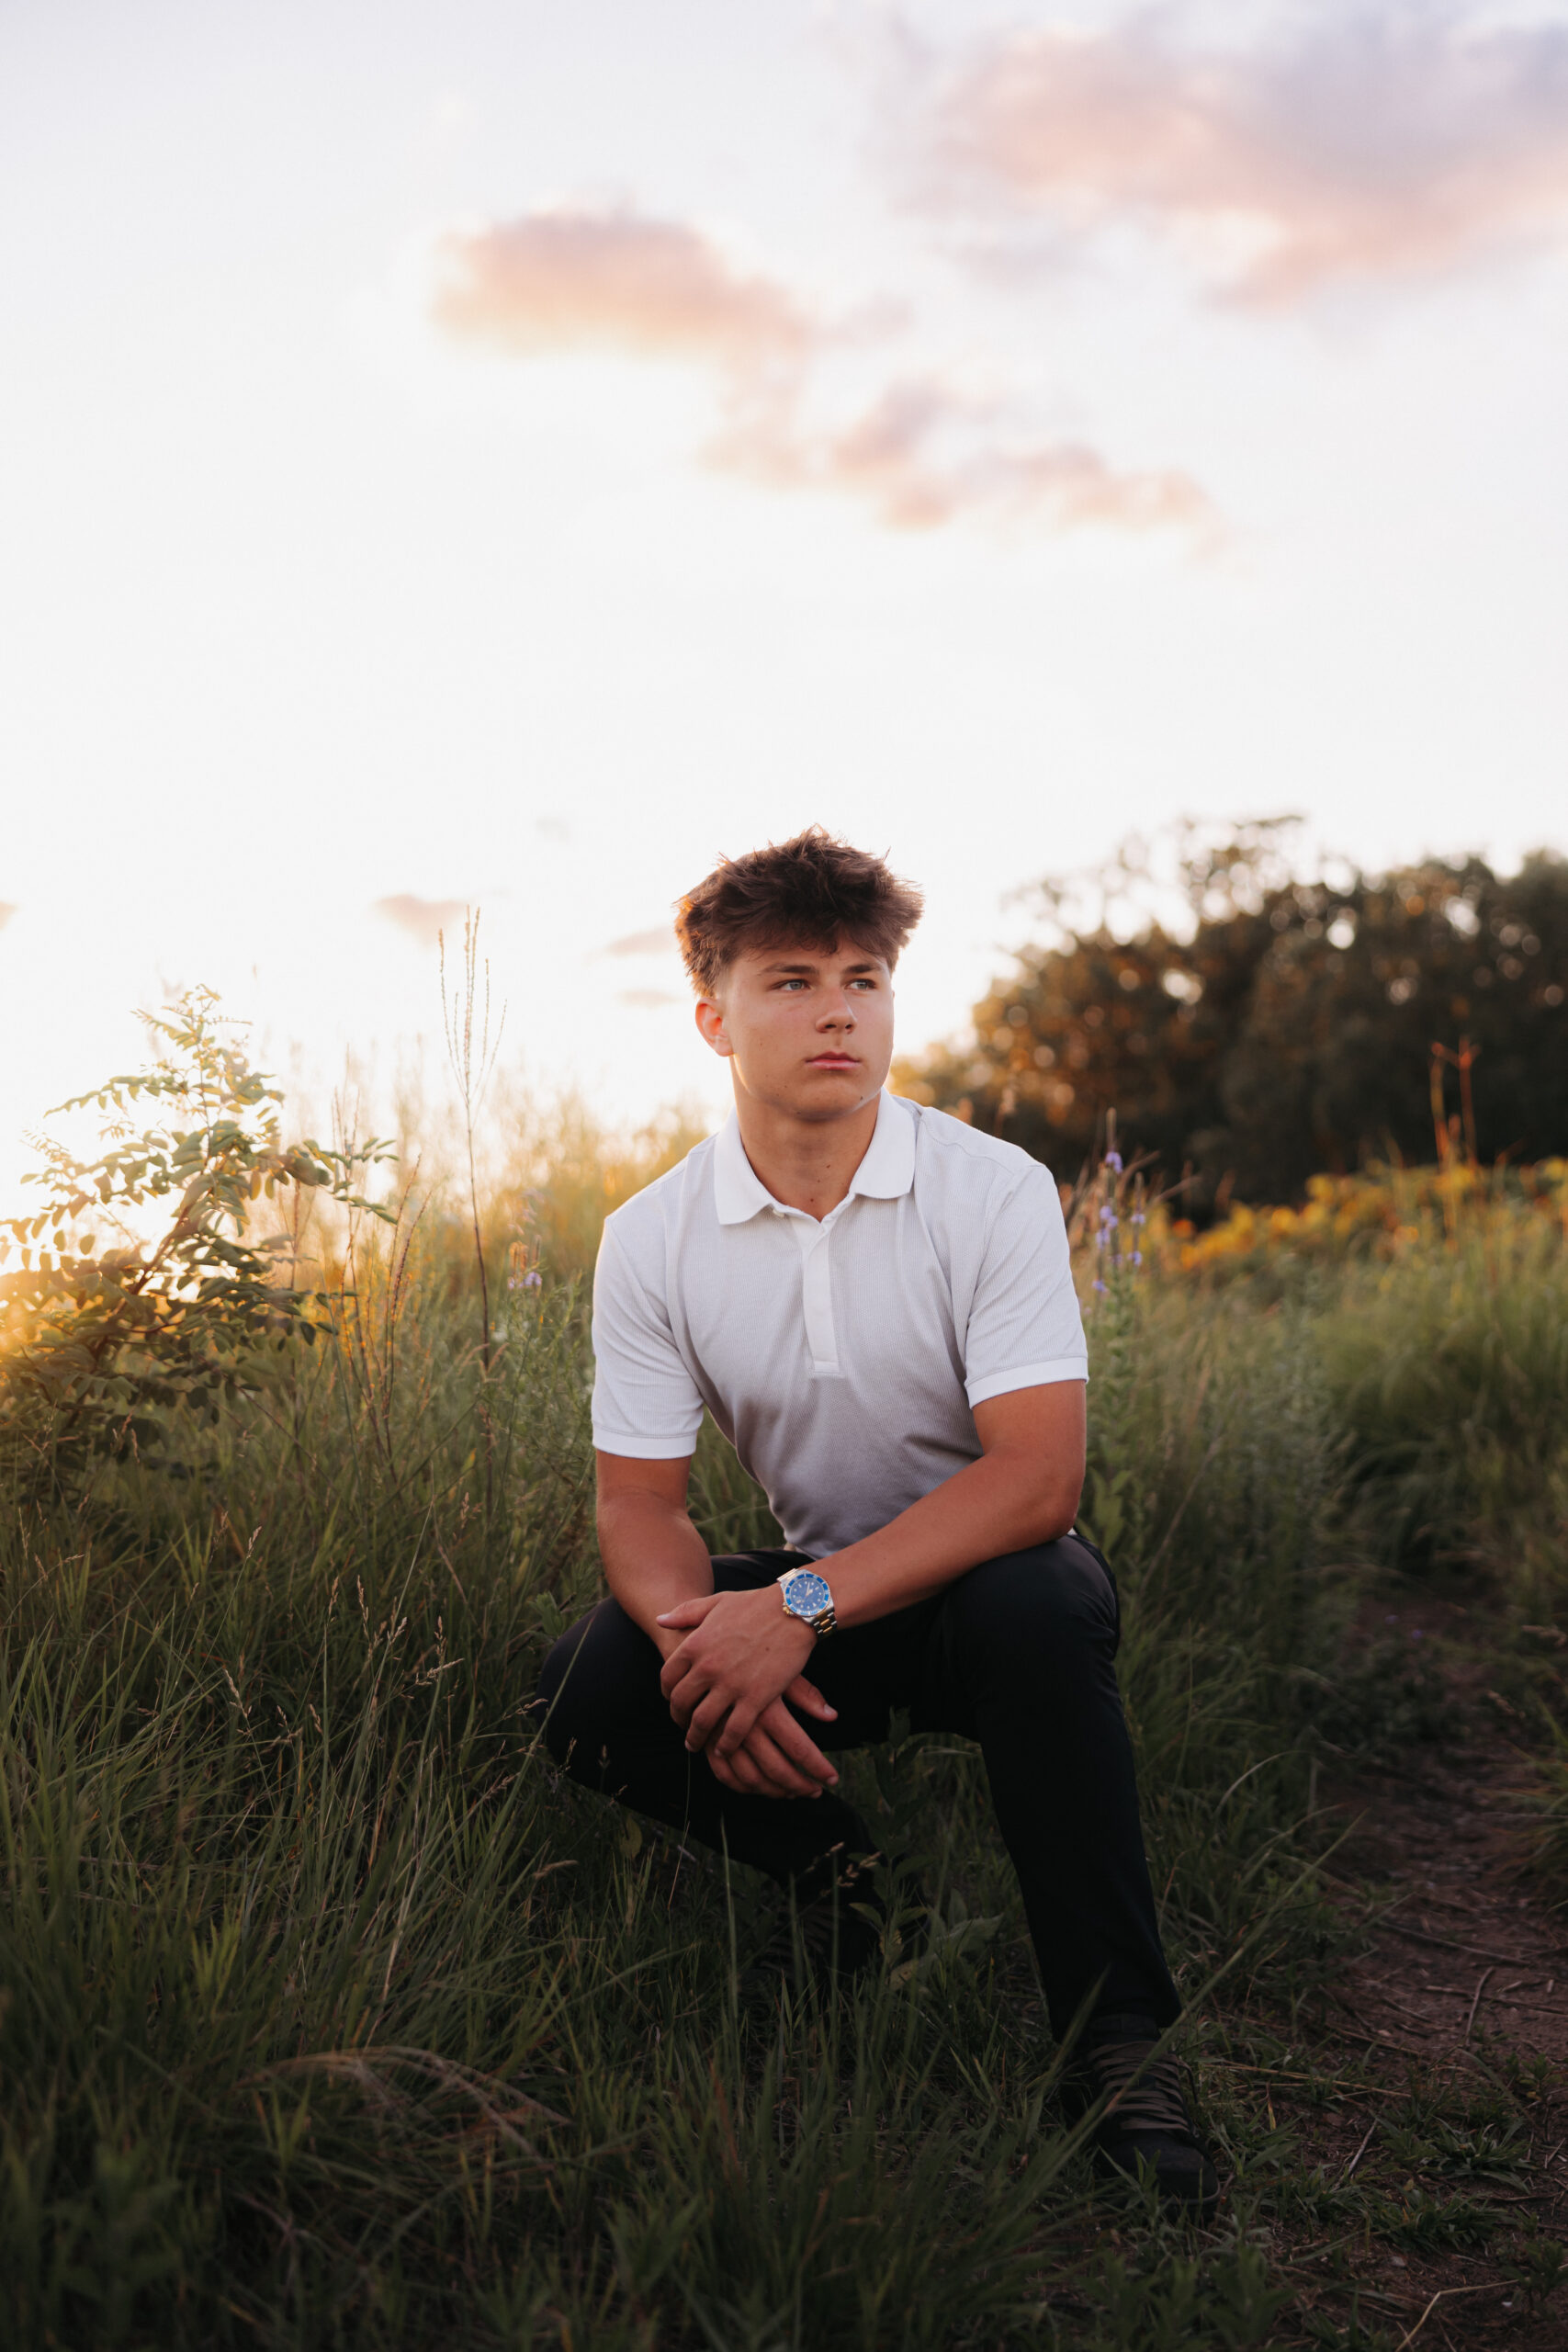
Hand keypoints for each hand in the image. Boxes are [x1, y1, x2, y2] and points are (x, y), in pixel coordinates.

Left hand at [657, 1588, 838, 1797]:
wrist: (793, 1610)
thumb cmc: (755, 1605)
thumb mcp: (716, 1602)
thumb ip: (686, 1612)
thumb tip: (659, 1620)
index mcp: (695, 1645)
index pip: (667, 1679)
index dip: (667, 1695)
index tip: (674, 1701)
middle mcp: (707, 1667)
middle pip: (681, 1704)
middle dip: (679, 1719)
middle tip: (683, 1727)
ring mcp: (731, 1685)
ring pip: (703, 1722)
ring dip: (696, 1738)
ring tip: (697, 1744)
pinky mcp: (755, 1698)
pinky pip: (733, 1731)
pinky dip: (725, 1744)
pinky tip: (724, 1749)